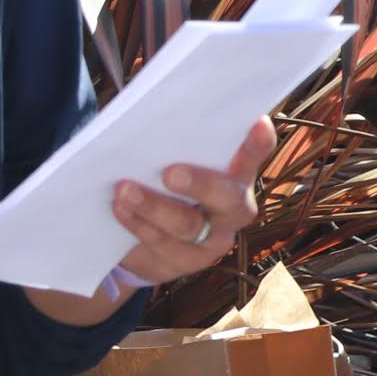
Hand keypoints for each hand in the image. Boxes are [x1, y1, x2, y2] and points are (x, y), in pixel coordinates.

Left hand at [109, 116, 277, 287]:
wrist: (142, 242)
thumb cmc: (160, 186)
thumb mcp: (167, 163)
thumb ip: (170, 144)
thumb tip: (148, 111)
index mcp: (235, 177)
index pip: (252, 158)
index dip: (257, 145)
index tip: (258, 122)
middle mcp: (232, 211)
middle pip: (227, 200)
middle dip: (200, 184)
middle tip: (170, 173)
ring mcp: (211, 242)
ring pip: (187, 226)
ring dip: (153, 207)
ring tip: (123, 190)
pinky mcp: (185, 264)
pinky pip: (162, 246)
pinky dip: (137, 224)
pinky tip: (119, 209)